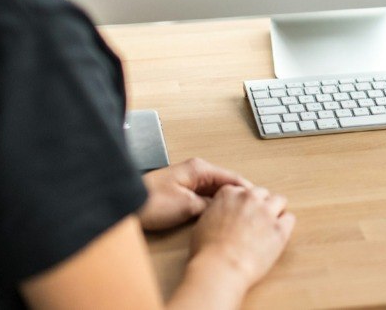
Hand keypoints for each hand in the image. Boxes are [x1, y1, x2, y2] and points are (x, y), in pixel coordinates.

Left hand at [139, 157, 253, 231]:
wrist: (125, 205)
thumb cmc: (150, 201)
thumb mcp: (187, 206)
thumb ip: (209, 205)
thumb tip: (224, 208)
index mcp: (199, 169)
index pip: (232, 178)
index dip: (247, 191)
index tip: (260, 201)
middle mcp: (195, 171)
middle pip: (225, 184)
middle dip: (237, 197)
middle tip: (251, 211)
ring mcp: (187, 181)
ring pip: (214, 192)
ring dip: (224, 203)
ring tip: (237, 216)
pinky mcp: (180, 192)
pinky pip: (203, 197)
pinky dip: (211, 206)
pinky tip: (216, 216)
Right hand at [188, 184, 294, 291]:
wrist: (220, 267)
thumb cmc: (206, 251)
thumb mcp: (203, 223)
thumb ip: (216, 212)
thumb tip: (222, 216)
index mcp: (228, 194)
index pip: (242, 190)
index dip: (243, 203)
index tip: (243, 213)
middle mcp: (249, 198)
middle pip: (262, 193)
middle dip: (260, 205)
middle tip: (257, 220)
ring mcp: (266, 212)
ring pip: (279, 200)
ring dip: (275, 210)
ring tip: (270, 225)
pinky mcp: (279, 229)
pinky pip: (289, 219)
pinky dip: (285, 225)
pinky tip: (277, 235)